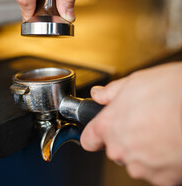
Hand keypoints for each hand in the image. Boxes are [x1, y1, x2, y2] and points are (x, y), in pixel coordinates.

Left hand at [81, 63, 181, 185]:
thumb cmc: (171, 92)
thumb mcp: (134, 82)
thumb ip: (110, 92)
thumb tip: (98, 94)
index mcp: (109, 126)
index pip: (88, 139)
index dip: (93, 135)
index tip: (98, 133)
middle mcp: (121, 149)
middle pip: (114, 148)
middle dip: (124, 136)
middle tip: (141, 121)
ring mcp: (141, 166)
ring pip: (134, 160)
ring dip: (143, 149)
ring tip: (159, 130)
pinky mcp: (162, 179)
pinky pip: (155, 170)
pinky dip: (160, 160)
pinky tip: (169, 142)